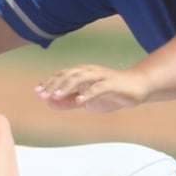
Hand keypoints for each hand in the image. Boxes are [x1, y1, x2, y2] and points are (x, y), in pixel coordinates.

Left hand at [35, 65, 149, 112]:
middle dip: (54, 84)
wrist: (138, 87)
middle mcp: (89, 72)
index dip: (49, 83)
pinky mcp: (112, 84)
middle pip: (68, 75)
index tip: (37, 92)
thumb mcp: (86, 100)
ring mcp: (101, 77)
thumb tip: (49, 103)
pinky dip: (89, 93)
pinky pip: (99, 88)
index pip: (61, 76)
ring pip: (81, 78)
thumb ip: (68, 101)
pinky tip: (80, 101)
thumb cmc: (110, 93)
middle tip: (42, 95)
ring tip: (55, 95)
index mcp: (82, 73)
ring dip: (67, 86)